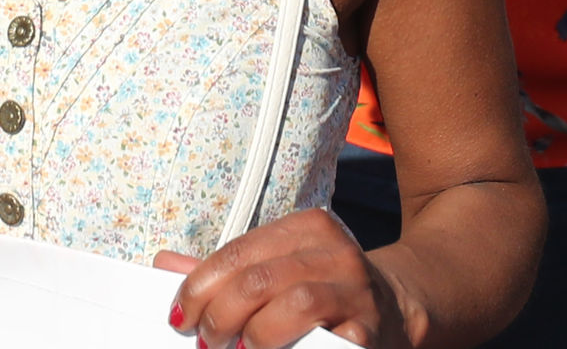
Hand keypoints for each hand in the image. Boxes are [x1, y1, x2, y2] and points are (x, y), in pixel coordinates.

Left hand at [155, 210, 413, 348]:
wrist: (400, 313)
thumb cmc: (325, 294)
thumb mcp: (279, 272)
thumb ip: (227, 273)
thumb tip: (165, 265)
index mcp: (308, 228)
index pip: (239, 253)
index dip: (200, 286)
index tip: (179, 317)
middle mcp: (337, 251)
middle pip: (260, 279)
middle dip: (221, 314)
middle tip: (206, 341)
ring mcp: (358, 291)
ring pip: (295, 303)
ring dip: (256, 333)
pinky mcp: (371, 332)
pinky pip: (328, 341)